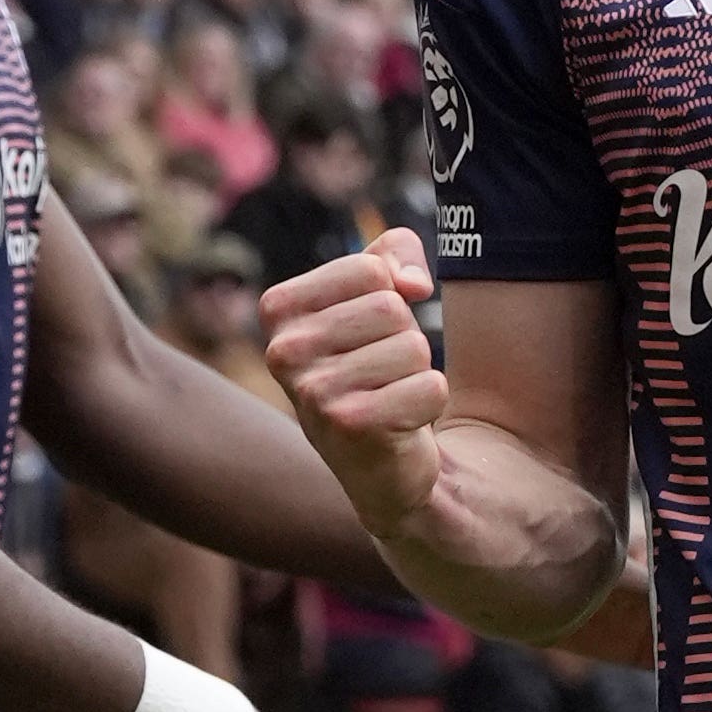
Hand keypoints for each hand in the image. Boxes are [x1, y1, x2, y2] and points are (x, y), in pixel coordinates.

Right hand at [264, 228, 444, 522]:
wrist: (377, 458)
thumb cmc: (373, 362)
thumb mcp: (377, 293)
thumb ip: (394, 253)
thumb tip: (413, 285)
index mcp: (279, 309)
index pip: (370, 270)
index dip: (391, 296)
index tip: (369, 331)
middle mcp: (283, 350)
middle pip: (391, 308)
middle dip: (403, 338)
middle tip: (380, 371)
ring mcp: (312, 392)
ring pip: (413, 347)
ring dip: (415, 372)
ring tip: (387, 395)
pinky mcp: (351, 426)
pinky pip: (431, 387)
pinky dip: (429, 402)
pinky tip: (399, 422)